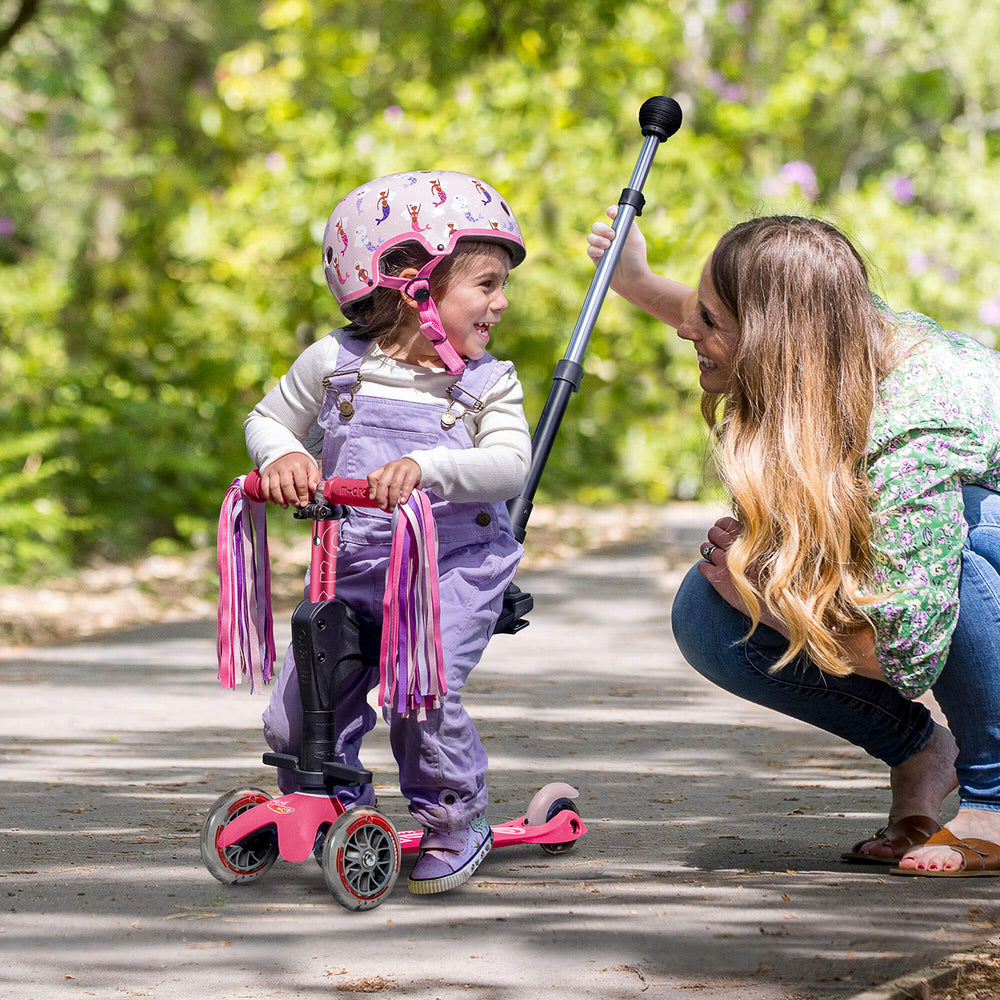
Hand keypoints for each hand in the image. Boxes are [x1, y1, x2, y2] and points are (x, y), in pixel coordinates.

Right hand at [259, 453, 319, 506]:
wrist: (285, 453)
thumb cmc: (299, 463)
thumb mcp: (310, 467)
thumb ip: (314, 478)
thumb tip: (313, 488)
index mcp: (297, 465)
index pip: (301, 483)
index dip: (303, 495)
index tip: (304, 503)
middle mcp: (284, 467)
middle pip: (286, 486)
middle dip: (291, 498)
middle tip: (296, 504)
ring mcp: (273, 470)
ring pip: (274, 487)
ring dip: (279, 500)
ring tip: (285, 506)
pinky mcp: (266, 473)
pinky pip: (265, 487)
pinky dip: (269, 497)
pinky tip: (275, 502)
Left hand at [368, 457, 421, 510]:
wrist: (417, 464)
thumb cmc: (401, 474)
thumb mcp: (390, 477)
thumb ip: (381, 486)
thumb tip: (372, 497)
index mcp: (384, 469)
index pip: (372, 476)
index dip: (371, 489)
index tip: (373, 498)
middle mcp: (391, 467)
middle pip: (382, 482)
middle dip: (381, 497)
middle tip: (383, 506)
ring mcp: (402, 469)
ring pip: (394, 485)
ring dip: (393, 499)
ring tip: (393, 507)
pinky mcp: (412, 473)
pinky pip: (407, 485)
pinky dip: (404, 494)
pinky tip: (402, 501)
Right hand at [586, 205, 651, 298]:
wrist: (632, 280)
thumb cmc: (636, 260)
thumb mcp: (635, 238)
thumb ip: (628, 223)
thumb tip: (619, 211)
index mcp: (621, 230)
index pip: (612, 215)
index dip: (610, 211)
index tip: (611, 213)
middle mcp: (611, 237)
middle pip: (597, 225)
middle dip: (602, 228)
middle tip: (611, 235)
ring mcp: (603, 248)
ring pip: (591, 236)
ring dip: (598, 239)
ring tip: (607, 246)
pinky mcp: (597, 259)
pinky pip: (589, 249)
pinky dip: (594, 249)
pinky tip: (602, 253)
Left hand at [698, 517, 788, 637]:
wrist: (777, 604)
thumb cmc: (776, 577)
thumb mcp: (772, 551)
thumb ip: (756, 540)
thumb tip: (741, 531)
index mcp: (749, 537)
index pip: (725, 522)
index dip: (721, 526)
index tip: (723, 532)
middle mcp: (735, 547)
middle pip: (713, 533)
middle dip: (713, 538)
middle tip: (719, 547)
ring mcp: (725, 562)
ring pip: (705, 548)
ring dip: (708, 552)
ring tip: (718, 560)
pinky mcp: (717, 578)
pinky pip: (702, 566)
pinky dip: (706, 569)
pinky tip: (716, 573)